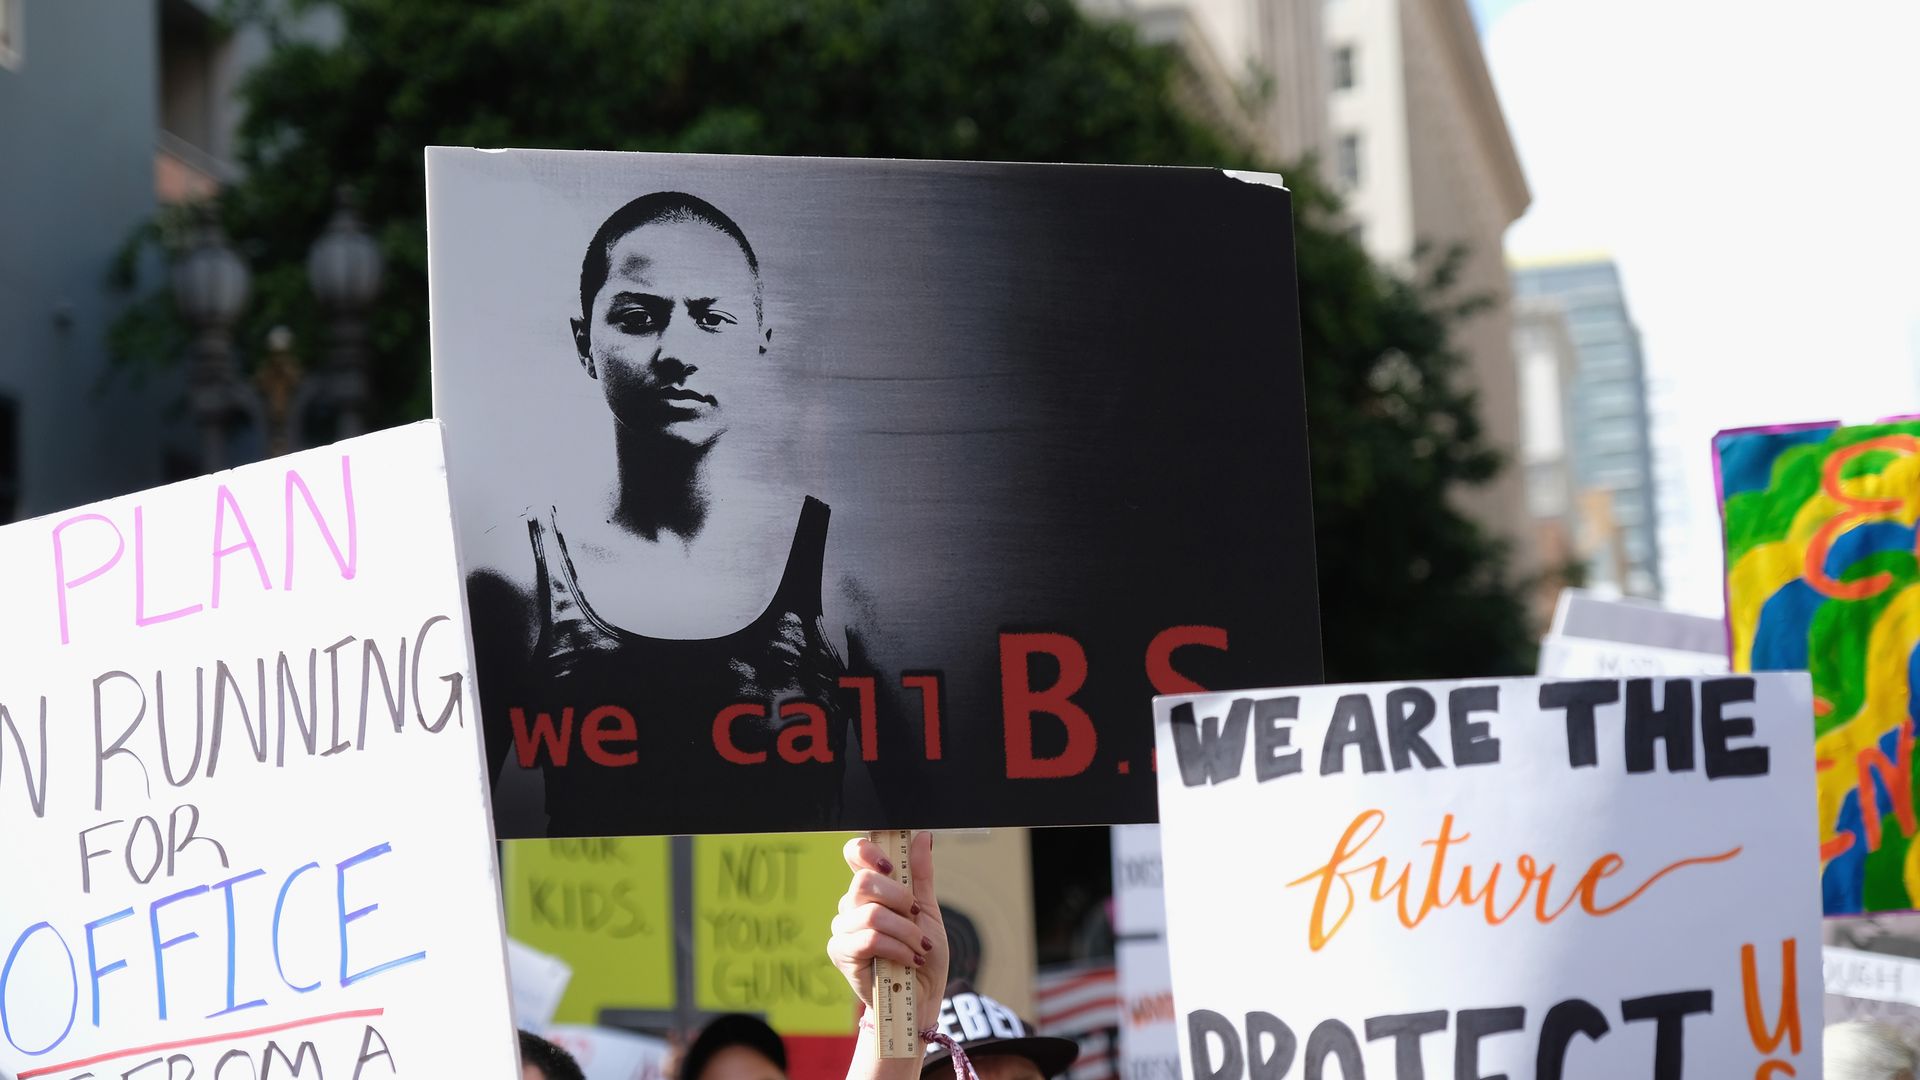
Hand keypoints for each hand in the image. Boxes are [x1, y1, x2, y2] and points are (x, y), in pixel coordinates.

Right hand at [828, 832, 946, 1015]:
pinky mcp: (841, 953)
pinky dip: (898, 948)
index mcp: (869, 889)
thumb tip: (922, 837)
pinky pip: (869, 940)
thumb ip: (921, 875)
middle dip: (900, 899)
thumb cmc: (922, 955)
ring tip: (920, 947)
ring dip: (906, 931)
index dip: (869, 851)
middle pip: (863, 882)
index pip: (854, 853)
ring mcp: (842, 929)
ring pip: (871, 914)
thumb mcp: (927, 911)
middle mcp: (850, 905)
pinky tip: (911, 959)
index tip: (892, 866)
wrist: (921, 998)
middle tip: (917, 918)